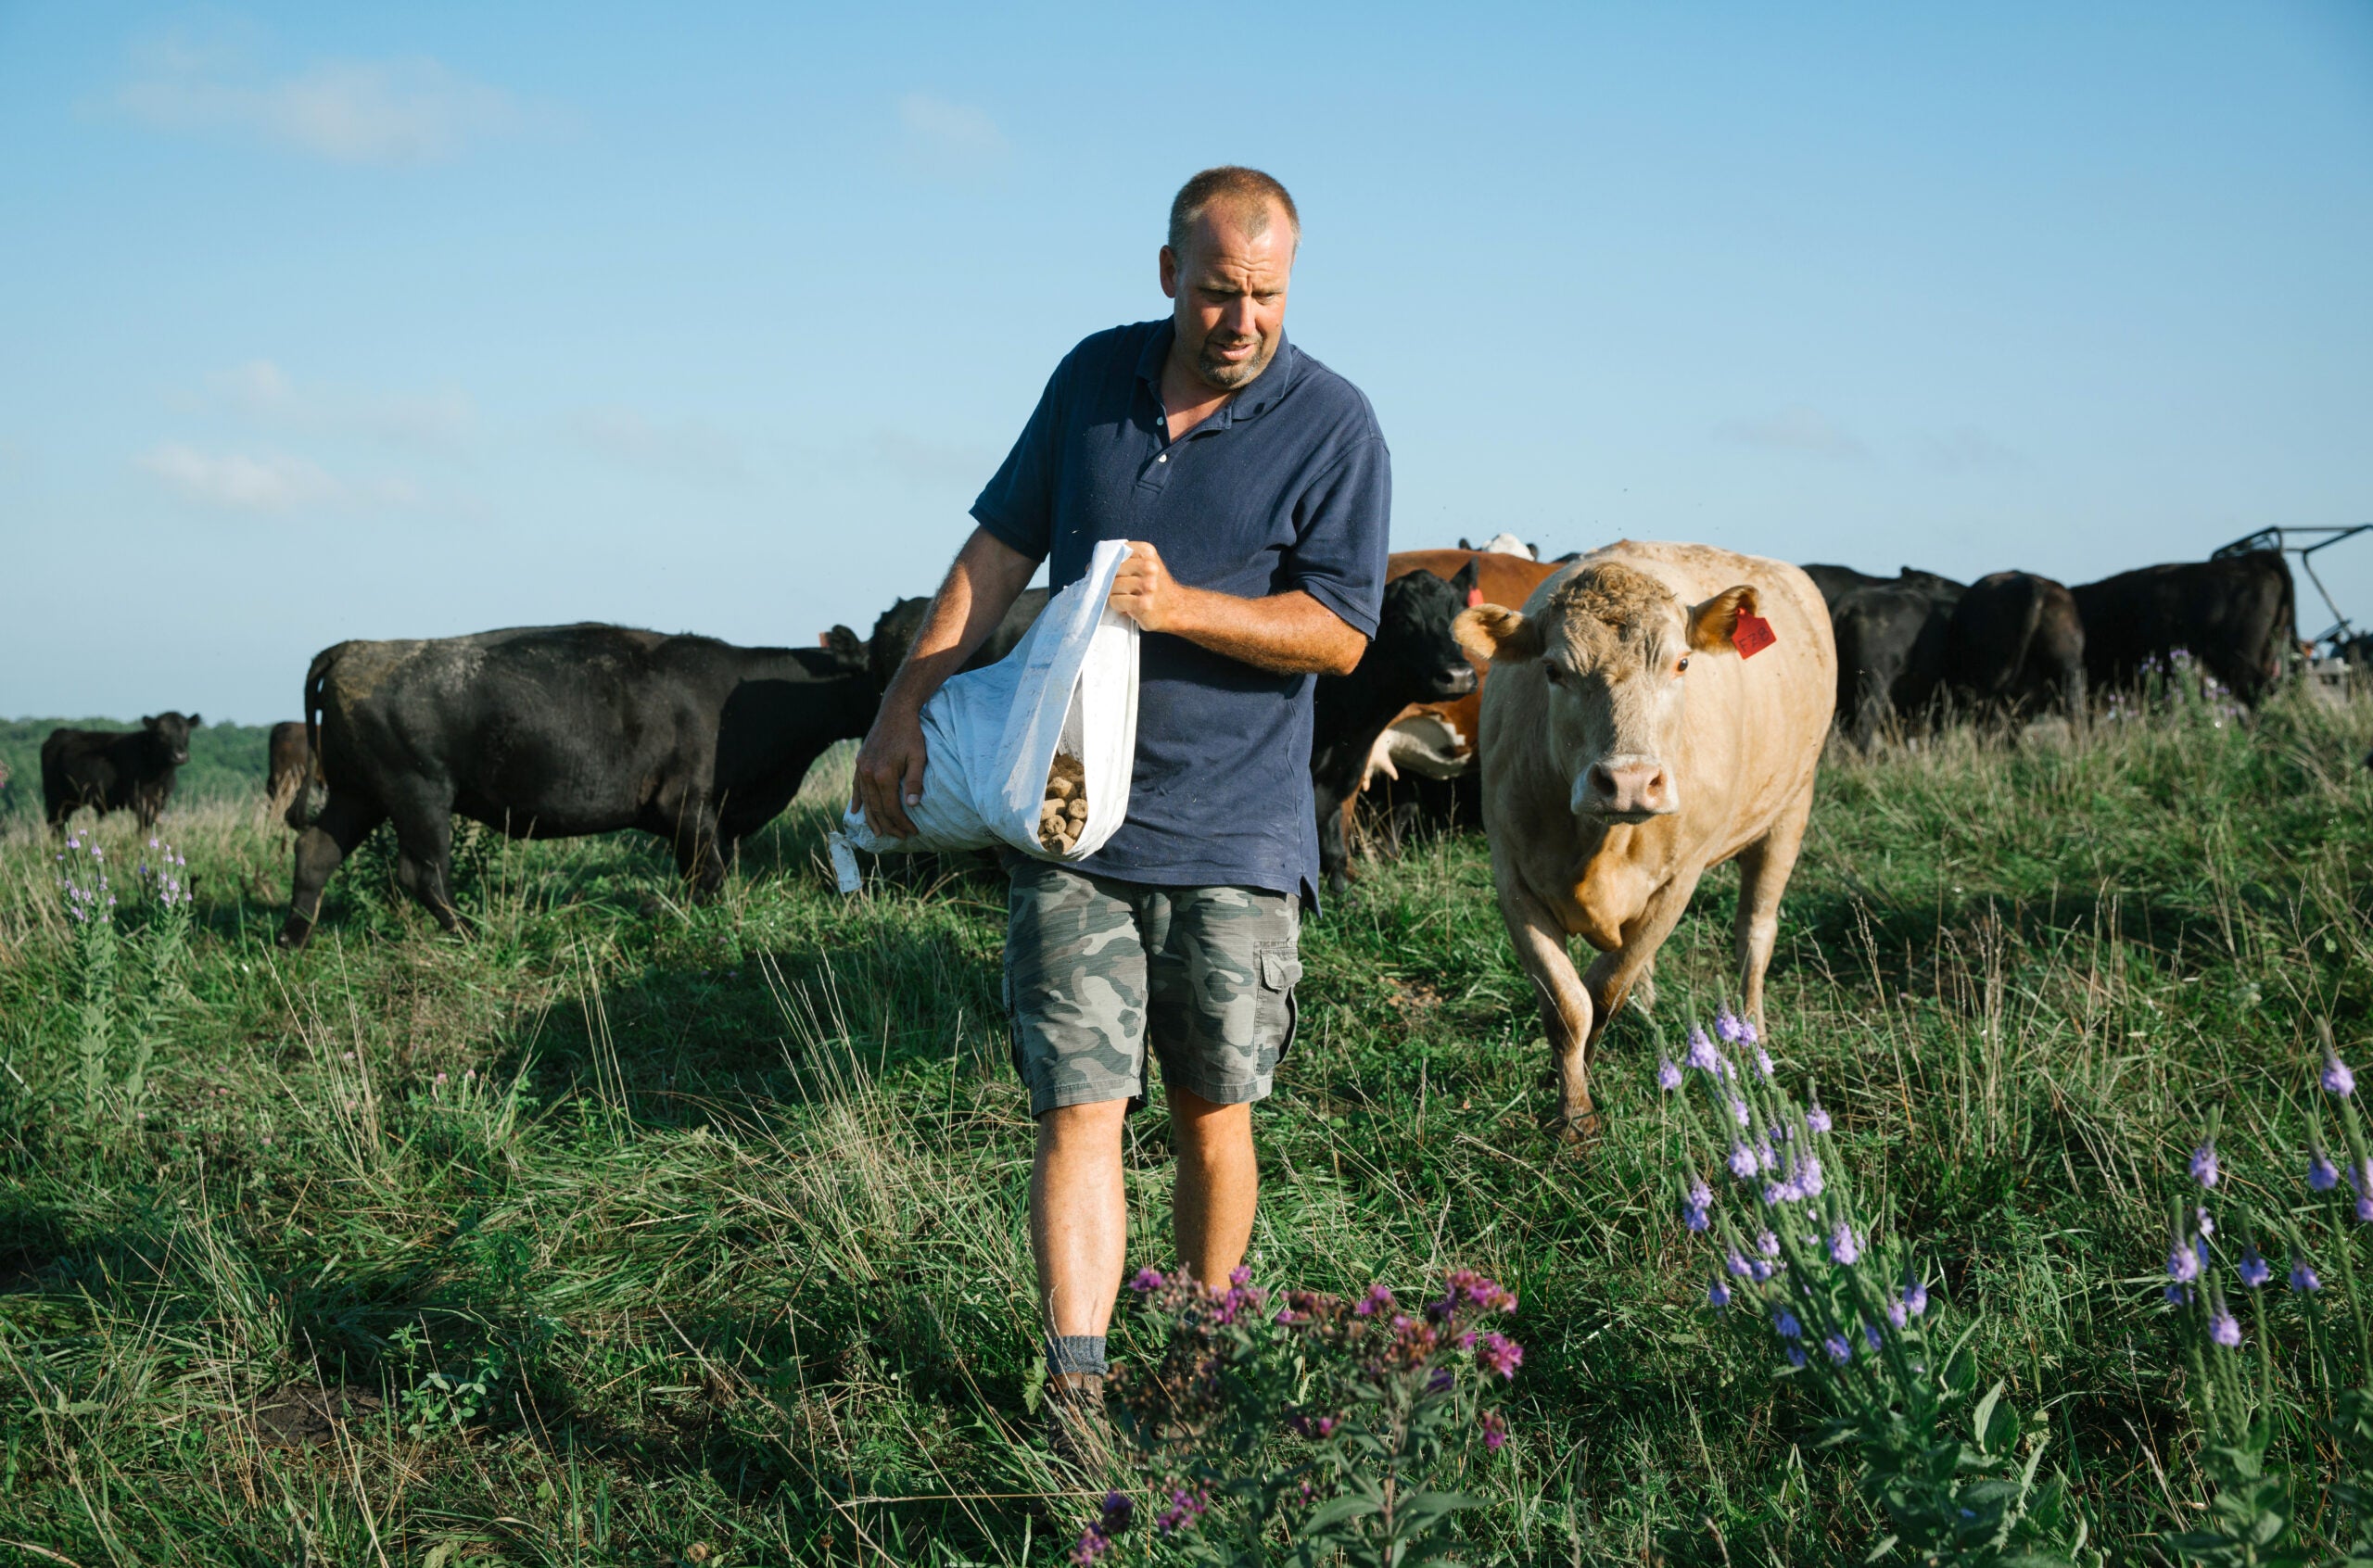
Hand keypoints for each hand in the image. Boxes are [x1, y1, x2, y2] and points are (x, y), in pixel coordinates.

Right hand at [851, 703, 926, 838]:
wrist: (895, 710)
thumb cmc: (911, 733)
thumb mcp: (919, 757)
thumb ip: (915, 781)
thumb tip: (913, 805)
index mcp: (884, 774)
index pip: (892, 808)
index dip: (901, 822)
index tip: (912, 832)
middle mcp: (869, 773)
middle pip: (877, 808)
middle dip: (889, 825)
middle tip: (900, 837)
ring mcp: (861, 767)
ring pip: (865, 800)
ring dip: (872, 818)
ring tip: (879, 833)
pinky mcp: (860, 761)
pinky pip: (857, 786)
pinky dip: (857, 800)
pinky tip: (856, 811)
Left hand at [1108, 540, 1197, 632]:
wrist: (1175, 608)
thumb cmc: (1153, 586)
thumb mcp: (1144, 565)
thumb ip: (1123, 560)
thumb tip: (1091, 566)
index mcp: (1148, 552)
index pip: (1115, 552)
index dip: (1107, 563)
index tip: (1109, 572)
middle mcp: (1149, 567)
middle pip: (1112, 570)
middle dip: (1111, 581)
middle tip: (1122, 589)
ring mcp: (1148, 586)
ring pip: (1112, 586)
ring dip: (1115, 595)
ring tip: (1128, 598)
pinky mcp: (1143, 604)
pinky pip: (1115, 601)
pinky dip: (1119, 607)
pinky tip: (1130, 608)